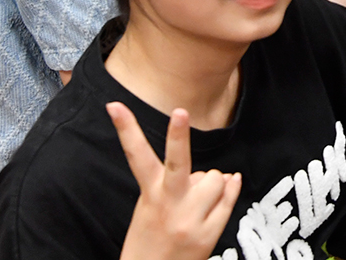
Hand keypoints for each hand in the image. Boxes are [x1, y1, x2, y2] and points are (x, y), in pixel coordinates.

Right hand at [108, 103, 241, 259]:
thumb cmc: (151, 240)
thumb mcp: (151, 209)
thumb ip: (179, 185)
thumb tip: (221, 174)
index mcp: (149, 195)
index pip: (136, 156)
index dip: (126, 128)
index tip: (116, 104)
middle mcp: (168, 205)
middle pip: (177, 162)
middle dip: (177, 135)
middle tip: (180, 111)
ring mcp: (189, 220)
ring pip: (215, 177)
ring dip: (212, 184)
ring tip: (197, 203)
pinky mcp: (208, 235)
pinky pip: (229, 197)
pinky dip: (229, 190)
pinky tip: (223, 191)